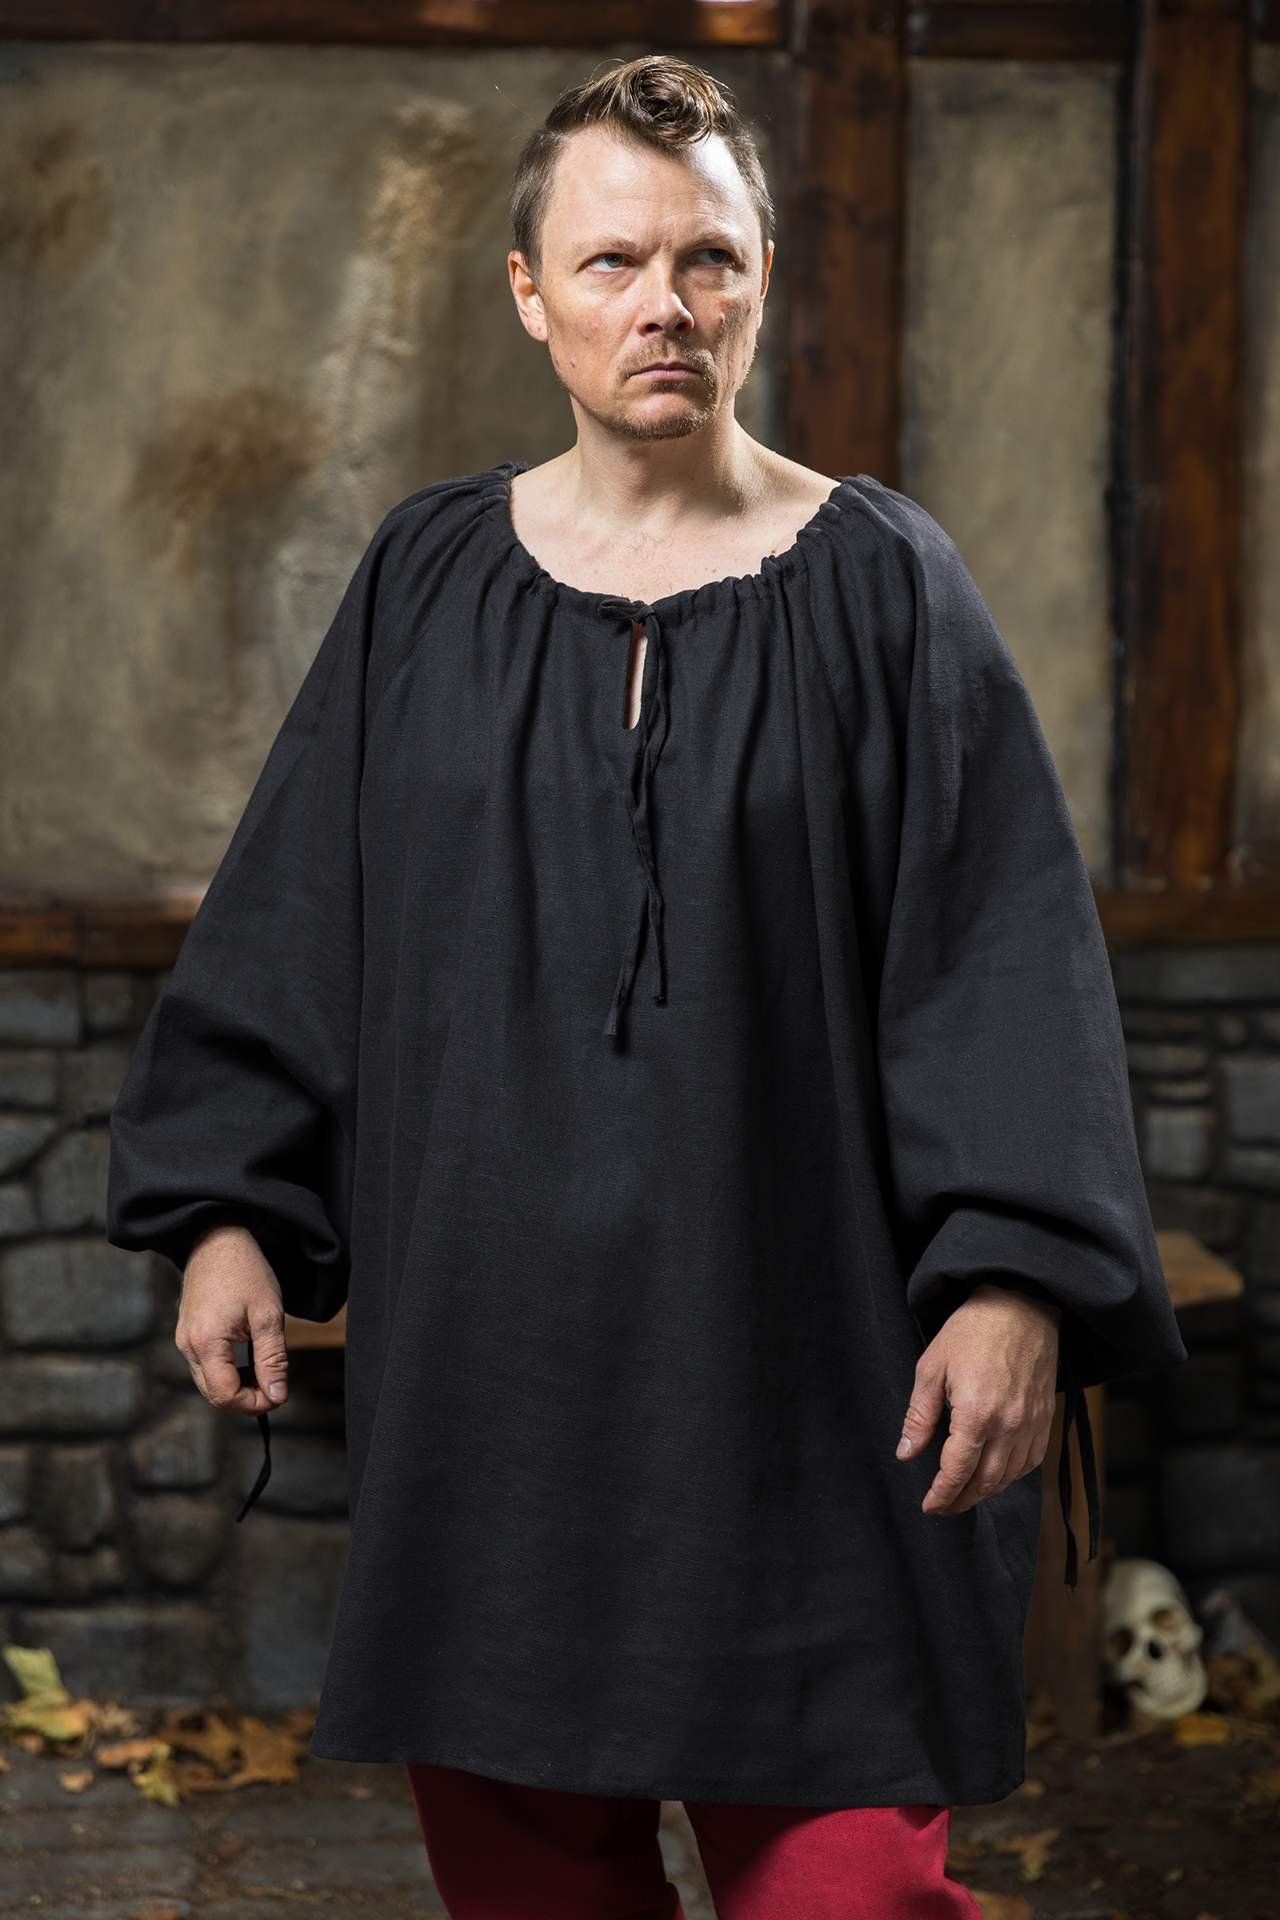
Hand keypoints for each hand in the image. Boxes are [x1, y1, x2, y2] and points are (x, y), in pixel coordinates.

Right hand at [175, 1224, 289, 1416]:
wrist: (219, 1238)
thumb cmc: (246, 1271)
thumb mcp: (268, 1315)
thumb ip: (273, 1358)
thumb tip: (278, 1394)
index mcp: (205, 1342)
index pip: (225, 1394)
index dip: (254, 1403)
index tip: (280, 1394)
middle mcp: (187, 1346)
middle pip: (213, 1394)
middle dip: (246, 1399)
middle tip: (276, 1387)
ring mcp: (183, 1340)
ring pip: (208, 1382)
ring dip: (237, 1386)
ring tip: (265, 1371)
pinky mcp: (186, 1334)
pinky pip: (204, 1366)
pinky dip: (226, 1372)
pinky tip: (248, 1360)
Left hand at [895, 1281, 1059, 1514]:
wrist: (1020, 1307)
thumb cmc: (972, 1331)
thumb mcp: (932, 1368)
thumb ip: (920, 1416)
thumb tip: (906, 1453)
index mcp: (977, 1413)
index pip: (957, 1471)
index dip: (942, 1494)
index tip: (929, 1505)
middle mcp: (1009, 1425)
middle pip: (985, 1482)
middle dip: (962, 1500)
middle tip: (943, 1506)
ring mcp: (1032, 1424)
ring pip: (1009, 1477)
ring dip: (985, 1492)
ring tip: (964, 1495)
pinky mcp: (1046, 1419)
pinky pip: (1031, 1462)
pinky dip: (1011, 1476)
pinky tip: (996, 1475)